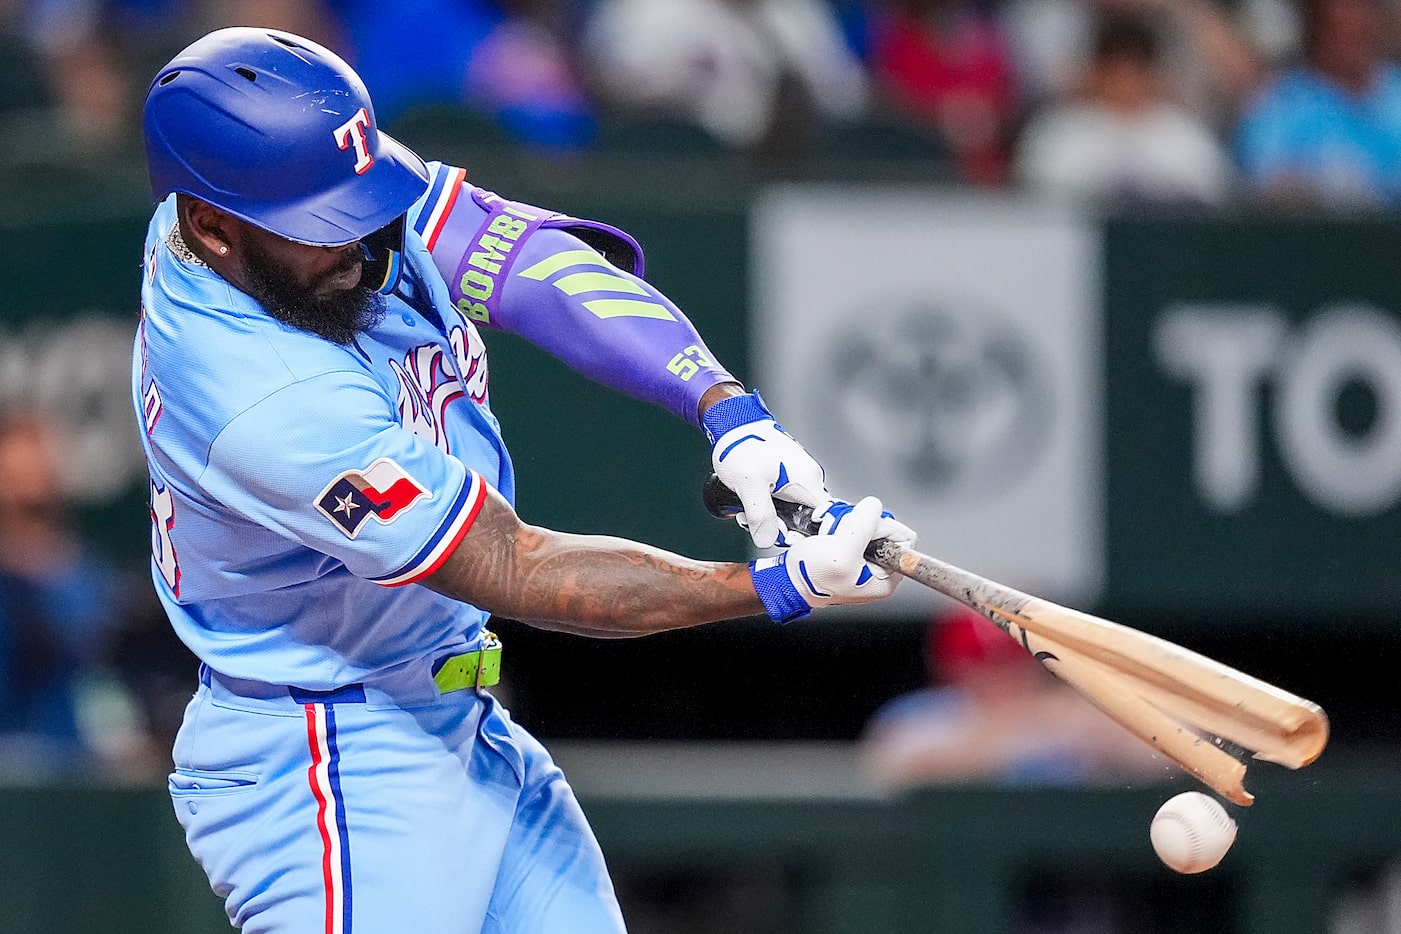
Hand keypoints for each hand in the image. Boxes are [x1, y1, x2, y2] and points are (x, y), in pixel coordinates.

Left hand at [701, 392, 827, 548]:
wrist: (732, 422)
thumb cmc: (742, 445)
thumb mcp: (749, 486)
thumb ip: (761, 516)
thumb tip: (768, 540)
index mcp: (807, 481)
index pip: (823, 520)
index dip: (805, 536)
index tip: (783, 537)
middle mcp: (809, 478)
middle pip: (806, 518)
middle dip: (780, 528)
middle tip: (754, 523)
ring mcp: (799, 475)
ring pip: (793, 510)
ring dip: (770, 517)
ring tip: (746, 511)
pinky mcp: (788, 474)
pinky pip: (785, 499)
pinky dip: (768, 506)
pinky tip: (750, 502)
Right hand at [749, 496, 903, 622]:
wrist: (784, 580)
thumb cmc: (811, 576)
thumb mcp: (842, 551)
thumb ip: (864, 526)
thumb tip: (875, 506)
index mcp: (885, 578)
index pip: (903, 539)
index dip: (883, 526)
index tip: (860, 529)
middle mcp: (877, 569)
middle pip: (882, 527)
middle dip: (857, 522)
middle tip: (837, 530)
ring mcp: (861, 560)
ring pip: (864, 524)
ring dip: (842, 521)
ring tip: (826, 531)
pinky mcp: (847, 551)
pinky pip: (849, 526)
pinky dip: (835, 523)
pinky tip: (822, 531)